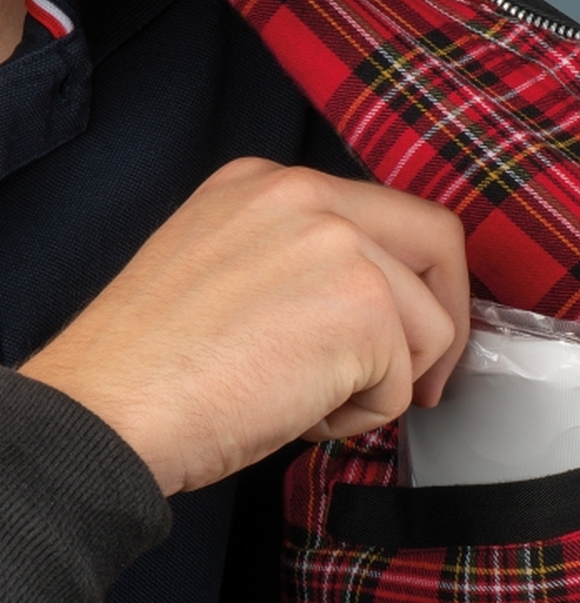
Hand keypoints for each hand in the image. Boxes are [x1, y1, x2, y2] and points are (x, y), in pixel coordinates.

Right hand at [19, 159, 468, 494]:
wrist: (111, 411)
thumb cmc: (158, 368)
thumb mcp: (229, 271)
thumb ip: (304, 263)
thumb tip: (382, 309)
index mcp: (271, 185)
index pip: (392, 216)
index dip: (420, 282)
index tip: (414, 336)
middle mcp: (308, 197)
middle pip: (439, 243)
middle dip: (446, 323)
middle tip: (424, 381)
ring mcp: (339, 247)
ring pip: (429, 328)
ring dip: (384, 385)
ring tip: (309, 401)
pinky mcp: (360, 309)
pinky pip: (402, 385)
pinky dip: (361, 418)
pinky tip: (298, 412)